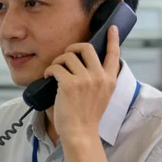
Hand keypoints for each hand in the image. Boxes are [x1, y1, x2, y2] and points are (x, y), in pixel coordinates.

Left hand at [43, 25, 120, 142]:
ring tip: (54, 71)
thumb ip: (99, 80)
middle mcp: (100, 77)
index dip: (113, 39)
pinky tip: (47, 77)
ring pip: (68, 56)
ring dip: (57, 61)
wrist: (80, 132)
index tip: (112, 29)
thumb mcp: (102, 96)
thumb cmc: (86, 116)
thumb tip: (88, 63)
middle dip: (72, 47)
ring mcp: (85, 80)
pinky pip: (56, 67)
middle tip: (65, 55)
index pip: (114, 54)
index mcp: (110, 80)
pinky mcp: (69, 84)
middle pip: (86, 48)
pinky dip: (49, 70)